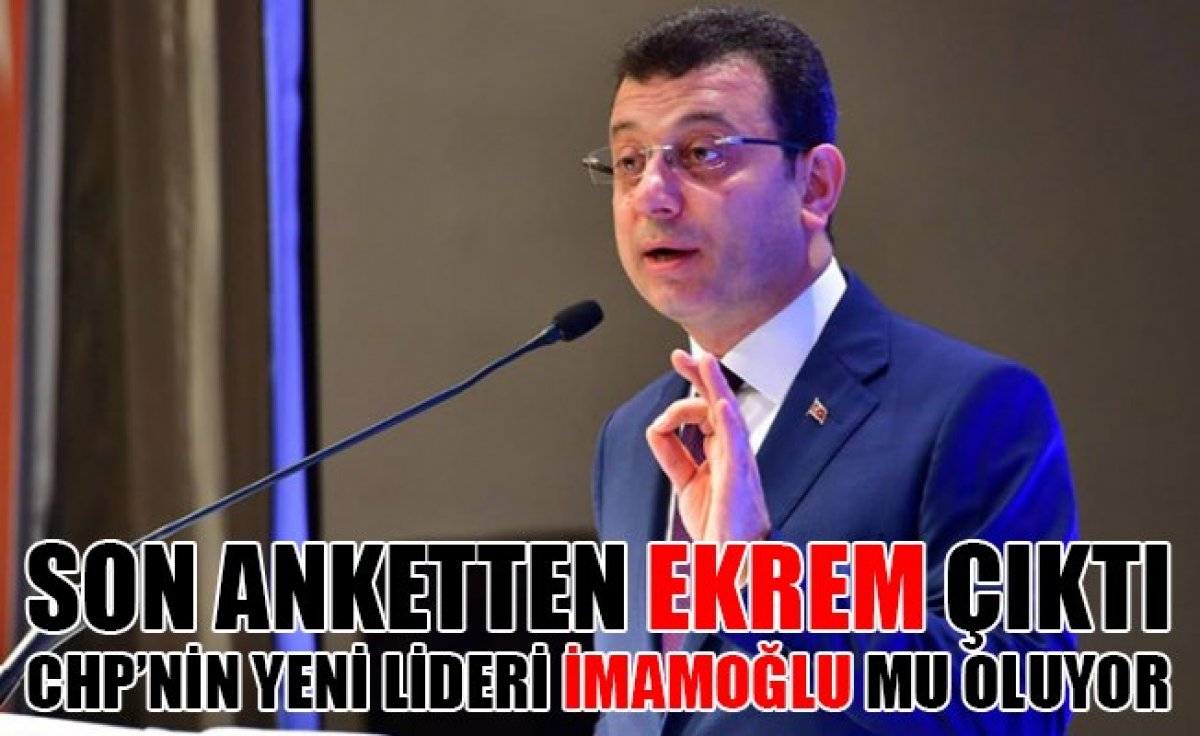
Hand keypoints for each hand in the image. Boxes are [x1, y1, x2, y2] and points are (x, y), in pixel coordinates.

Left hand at [646, 350, 770, 542]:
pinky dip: (731, 422)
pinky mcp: (739, 480)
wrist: (733, 564)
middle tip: (684, 355)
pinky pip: (737, 446)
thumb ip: (673, 456)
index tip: (679, 368)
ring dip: (716, 386)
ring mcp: (739, 464)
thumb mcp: (688, 484)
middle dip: (701, 376)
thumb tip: (657, 429)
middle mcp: (733, 454)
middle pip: (718, 405)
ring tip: (705, 362)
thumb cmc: (721, 529)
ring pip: (728, 416)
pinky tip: (723, 404)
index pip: (707, 411)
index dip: (690, 390)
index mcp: (723, 454)